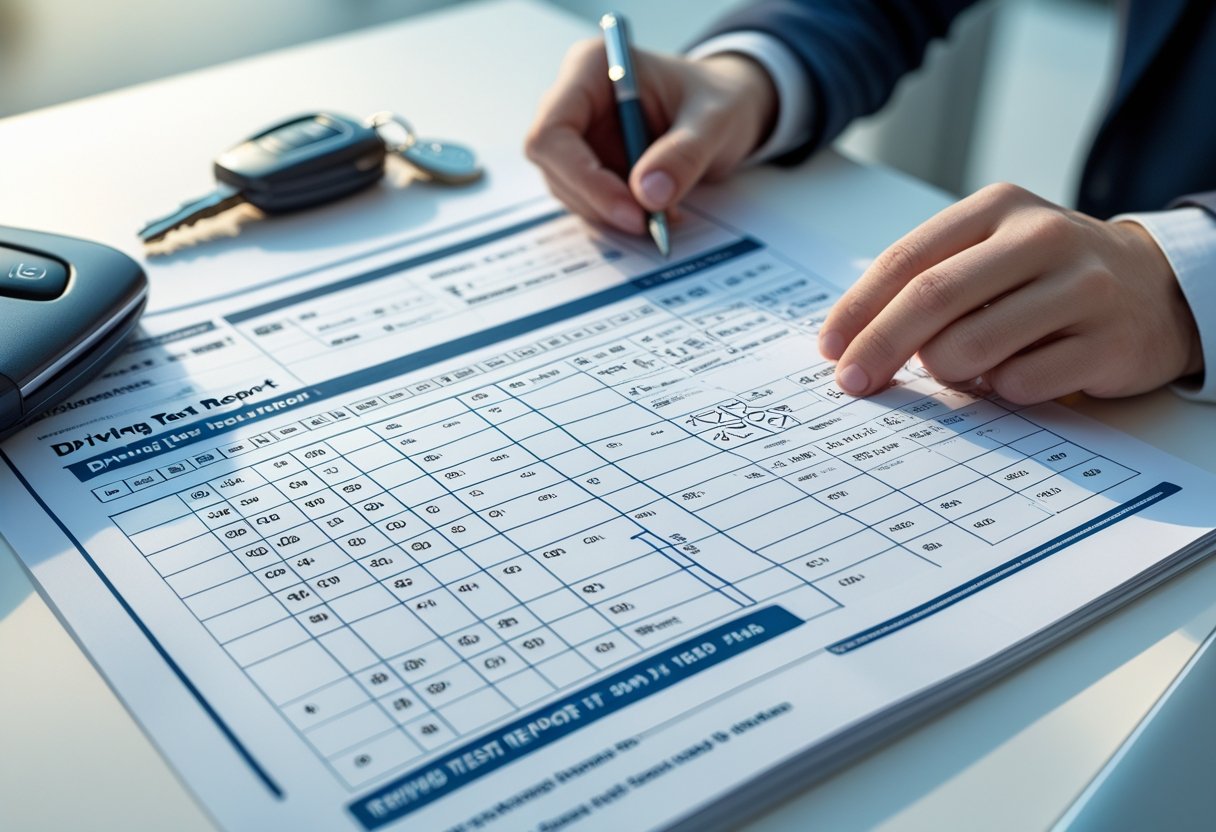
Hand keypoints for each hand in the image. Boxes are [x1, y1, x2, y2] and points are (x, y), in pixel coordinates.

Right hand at [525, 39, 777, 233]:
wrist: (724, 108)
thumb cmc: (718, 98)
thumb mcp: (716, 120)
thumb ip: (685, 153)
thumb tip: (648, 195)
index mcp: (590, 69)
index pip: (552, 134)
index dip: (583, 177)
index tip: (631, 210)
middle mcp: (574, 101)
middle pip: (556, 167)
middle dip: (600, 202)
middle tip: (650, 224)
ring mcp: (578, 137)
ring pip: (570, 191)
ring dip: (612, 214)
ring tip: (665, 215)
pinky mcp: (588, 166)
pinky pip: (589, 202)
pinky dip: (620, 216)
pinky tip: (658, 213)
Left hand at [818, 183, 1203, 403]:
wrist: (1157, 288)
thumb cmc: (1046, 275)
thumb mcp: (989, 253)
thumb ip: (928, 282)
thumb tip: (851, 340)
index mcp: (998, 208)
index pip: (907, 260)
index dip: (858, 310)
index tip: (829, 350)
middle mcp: (1041, 237)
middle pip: (933, 298)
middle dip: (880, 347)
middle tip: (854, 383)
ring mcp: (1082, 287)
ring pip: (972, 346)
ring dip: (945, 371)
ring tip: (959, 368)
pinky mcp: (1109, 341)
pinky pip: (1022, 383)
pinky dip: (1000, 390)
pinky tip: (1014, 374)